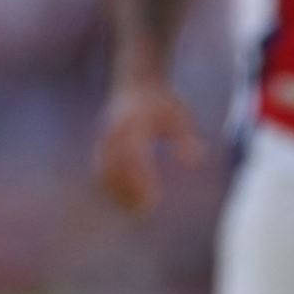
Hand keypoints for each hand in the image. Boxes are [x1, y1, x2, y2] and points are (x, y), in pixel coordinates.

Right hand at [92, 75, 205, 212]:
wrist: (137, 82)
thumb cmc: (163, 102)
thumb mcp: (180, 115)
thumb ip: (186, 138)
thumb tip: (194, 163)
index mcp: (134, 122)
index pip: (133, 155)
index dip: (141, 180)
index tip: (154, 200)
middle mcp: (115, 130)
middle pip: (113, 167)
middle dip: (127, 191)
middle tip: (146, 211)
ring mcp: (105, 137)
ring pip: (102, 171)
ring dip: (116, 192)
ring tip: (137, 211)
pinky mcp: (100, 144)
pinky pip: (99, 170)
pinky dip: (109, 187)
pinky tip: (126, 200)